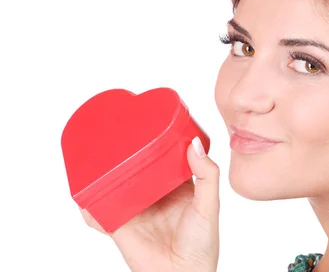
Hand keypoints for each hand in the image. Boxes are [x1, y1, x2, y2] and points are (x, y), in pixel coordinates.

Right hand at [80, 137, 219, 271]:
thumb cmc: (201, 244)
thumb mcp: (210, 204)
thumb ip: (206, 175)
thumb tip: (194, 144)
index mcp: (178, 187)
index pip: (167, 158)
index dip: (160, 142)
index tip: (154, 121)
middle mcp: (155, 195)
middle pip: (139, 168)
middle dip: (130, 152)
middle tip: (122, 131)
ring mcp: (136, 209)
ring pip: (117, 185)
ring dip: (106, 172)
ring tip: (98, 153)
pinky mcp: (120, 225)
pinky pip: (99, 213)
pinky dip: (88, 202)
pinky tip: (82, 188)